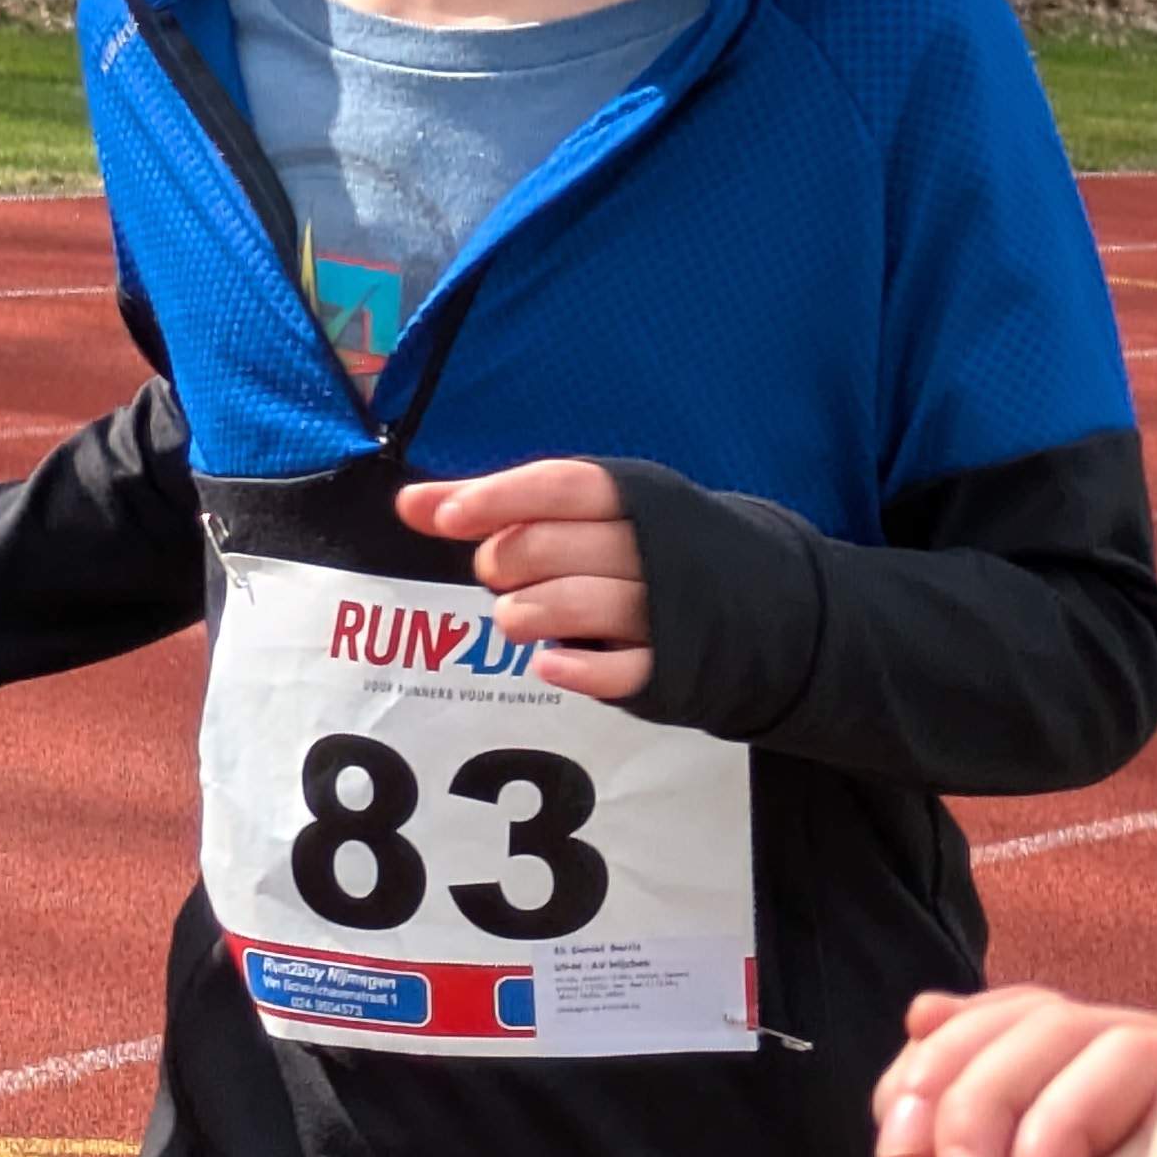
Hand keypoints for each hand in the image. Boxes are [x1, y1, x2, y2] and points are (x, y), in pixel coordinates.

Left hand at [395, 458, 650, 698]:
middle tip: (497, 576)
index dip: (499, 498)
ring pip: (582, 604)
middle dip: (504, 562)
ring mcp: (664, 610)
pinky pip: (622, 670)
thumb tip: (408, 503)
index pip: (561, 484)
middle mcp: (652, 547)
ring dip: (526, 614)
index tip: (446, 518)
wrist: (748, 598)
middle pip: (557, 545)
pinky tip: (548, 665)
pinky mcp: (669, 666)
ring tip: (514, 618)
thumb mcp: (579, 515)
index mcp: (632, 498)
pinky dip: (577, 672)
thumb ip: (495, 507)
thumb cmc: (635, 550)